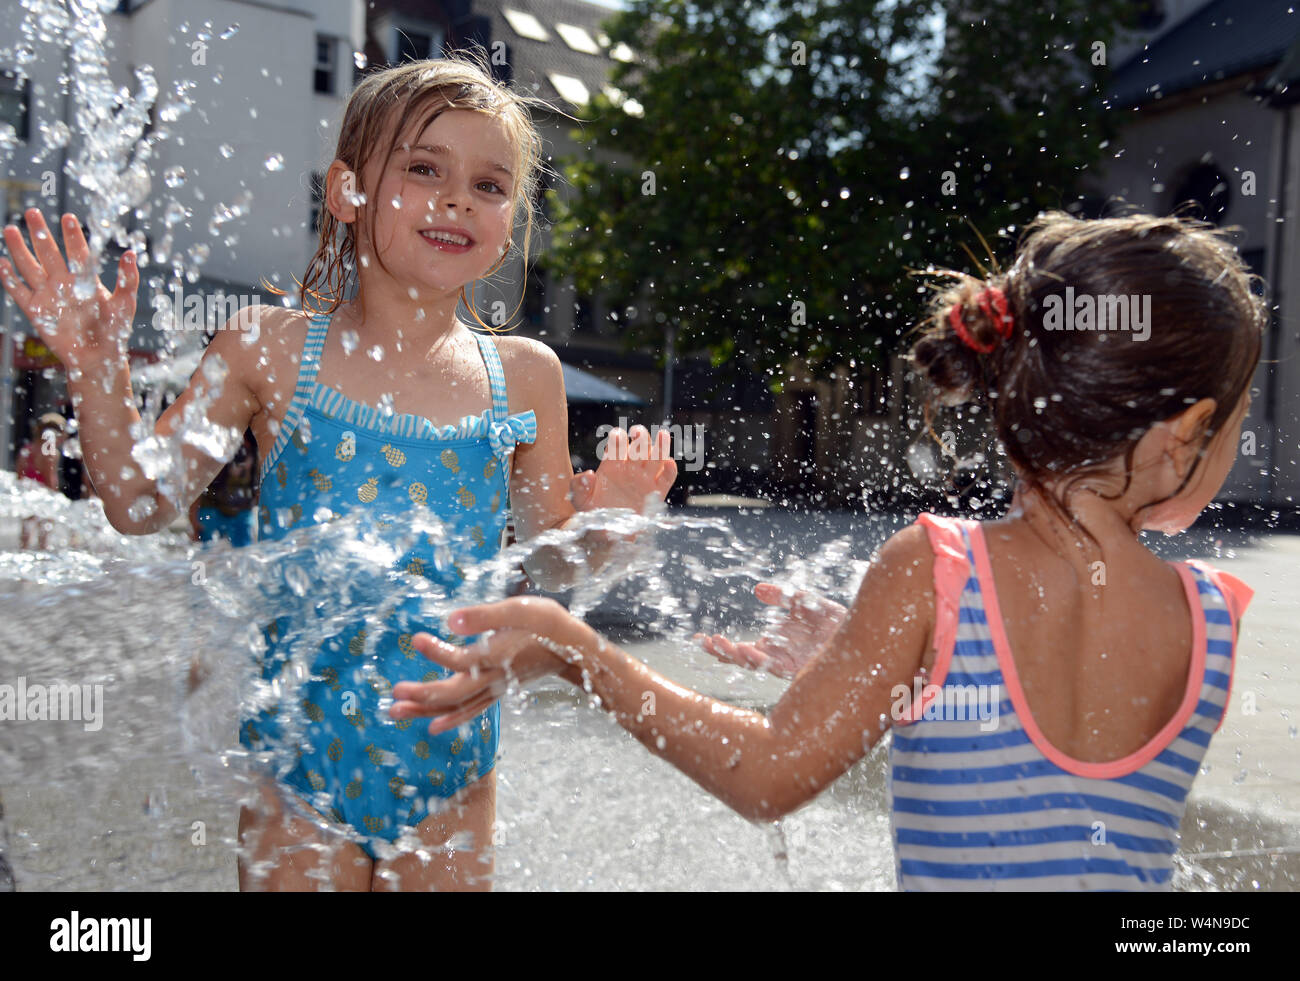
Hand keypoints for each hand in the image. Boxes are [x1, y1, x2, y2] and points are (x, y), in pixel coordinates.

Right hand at [0, 209, 138, 369]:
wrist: (97, 358)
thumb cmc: (114, 331)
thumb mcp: (124, 304)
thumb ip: (127, 280)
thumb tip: (131, 253)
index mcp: (85, 278)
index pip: (77, 251)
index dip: (72, 236)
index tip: (68, 218)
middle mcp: (64, 282)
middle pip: (48, 252)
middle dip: (40, 233)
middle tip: (32, 213)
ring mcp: (48, 294)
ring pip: (30, 266)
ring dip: (20, 249)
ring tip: (11, 230)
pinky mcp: (36, 310)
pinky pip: (19, 291)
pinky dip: (9, 278)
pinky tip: (2, 263)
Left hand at [390, 596, 590, 734]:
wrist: (575, 650)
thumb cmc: (548, 625)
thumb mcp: (520, 610)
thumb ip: (484, 616)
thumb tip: (449, 620)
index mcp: (497, 657)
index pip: (460, 660)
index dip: (436, 653)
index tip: (414, 640)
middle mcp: (493, 678)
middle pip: (453, 694)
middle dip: (422, 696)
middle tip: (393, 694)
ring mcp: (495, 688)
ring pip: (457, 706)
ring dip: (426, 710)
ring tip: (396, 712)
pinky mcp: (497, 691)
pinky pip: (470, 710)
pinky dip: (450, 718)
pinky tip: (432, 725)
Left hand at [569, 425, 676, 512]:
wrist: (607, 533)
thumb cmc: (593, 513)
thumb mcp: (580, 501)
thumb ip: (579, 487)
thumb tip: (588, 474)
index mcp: (612, 466)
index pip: (617, 446)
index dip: (618, 438)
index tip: (617, 435)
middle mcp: (630, 469)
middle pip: (639, 446)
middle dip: (641, 436)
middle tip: (637, 431)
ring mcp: (644, 480)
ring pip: (656, 458)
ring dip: (661, 445)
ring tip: (663, 434)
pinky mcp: (656, 493)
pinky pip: (667, 478)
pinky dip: (670, 470)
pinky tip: (669, 463)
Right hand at [695, 582, 846, 678]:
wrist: (867, 637)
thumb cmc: (837, 622)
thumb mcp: (806, 602)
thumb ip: (782, 597)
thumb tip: (756, 590)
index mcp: (776, 645)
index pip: (743, 648)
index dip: (723, 645)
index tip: (701, 639)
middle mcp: (779, 658)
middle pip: (743, 659)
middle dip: (722, 652)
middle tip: (702, 643)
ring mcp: (789, 664)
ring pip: (756, 663)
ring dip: (736, 654)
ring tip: (717, 644)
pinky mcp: (801, 669)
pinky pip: (776, 666)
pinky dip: (759, 658)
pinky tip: (746, 649)